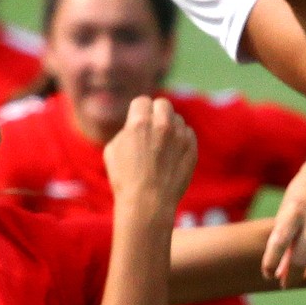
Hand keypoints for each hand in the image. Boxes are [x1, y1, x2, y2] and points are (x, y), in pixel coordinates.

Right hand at [103, 95, 196, 212]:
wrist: (148, 203)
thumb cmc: (125, 179)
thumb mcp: (112, 150)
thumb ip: (126, 131)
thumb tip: (134, 124)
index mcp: (139, 122)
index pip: (142, 101)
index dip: (139, 111)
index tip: (139, 121)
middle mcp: (162, 125)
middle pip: (163, 104)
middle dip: (157, 113)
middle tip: (153, 127)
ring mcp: (180, 136)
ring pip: (177, 119)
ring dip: (170, 126)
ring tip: (162, 145)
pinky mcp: (192, 148)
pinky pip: (188, 133)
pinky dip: (181, 139)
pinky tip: (173, 153)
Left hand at [262, 156, 305, 288]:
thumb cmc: (303, 193)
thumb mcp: (288, 209)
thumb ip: (284, 238)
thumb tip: (280, 271)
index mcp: (294, 210)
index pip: (279, 242)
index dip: (271, 262)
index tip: (267, 274)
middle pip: (300, 260)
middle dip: (290, 277)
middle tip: (284, 284)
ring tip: (302, 274)